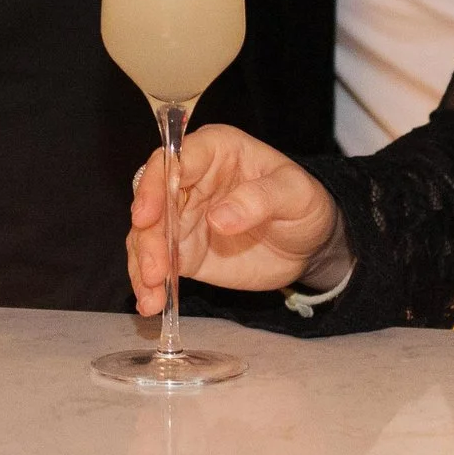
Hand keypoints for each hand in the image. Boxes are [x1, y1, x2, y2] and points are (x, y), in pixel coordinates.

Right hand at [128, 124, 340, 312]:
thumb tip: (218, 218)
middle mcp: (189, 181)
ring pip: (147, 235)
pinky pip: (158, 263)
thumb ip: (259, 199)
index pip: (173, 160)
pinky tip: (152, 303)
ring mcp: (182, 217)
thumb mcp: (294, 193)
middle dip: (147, 236)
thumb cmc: (303, 204)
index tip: (147, 217)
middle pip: (153, 201)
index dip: (155, 185)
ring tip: (151, 296)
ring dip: (143, 264)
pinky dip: (150, 284)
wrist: (310, 244)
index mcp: (214, 151)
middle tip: (154, 269)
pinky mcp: (183, 250)